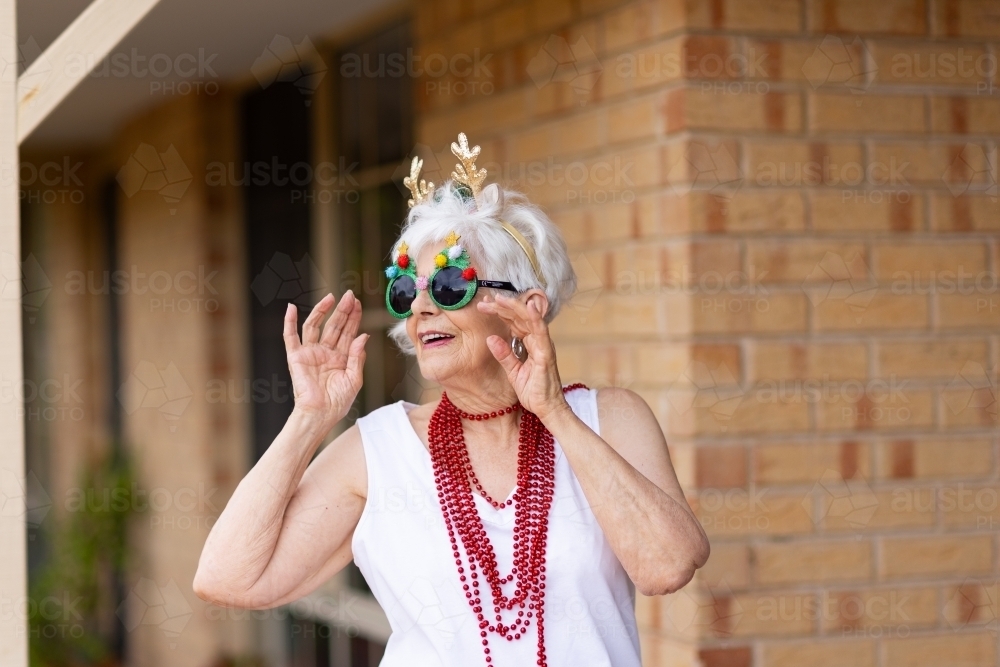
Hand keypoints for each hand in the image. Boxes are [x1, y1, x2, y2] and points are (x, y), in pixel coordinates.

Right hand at [283, 291, 367, 429]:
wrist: (321, 415)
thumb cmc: (338, 402)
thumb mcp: (355, 379)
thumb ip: (358, 356)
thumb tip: (363, 336)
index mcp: (341, 357)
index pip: (348, 332)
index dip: (353, 317)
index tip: (357, 303)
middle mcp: (326, 352)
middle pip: (334, 325)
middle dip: (342, 310)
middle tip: (349, 296)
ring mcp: (310, 353)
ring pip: (315, 326)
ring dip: (322, 311)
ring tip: (330, 298)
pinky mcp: (296, 358)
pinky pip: (290, 337)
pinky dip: (289, 323)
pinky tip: (291, 308)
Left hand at [477, 294, 569, 420]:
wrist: (547, 409)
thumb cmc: (534, 391)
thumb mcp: (513, 371)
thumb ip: (504, 354)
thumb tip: (490, 338)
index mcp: (530, 343)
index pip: (514, 322)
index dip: (500, 311)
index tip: (485, 305)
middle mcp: (538, 340)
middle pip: (520, 317)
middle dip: (502, 307)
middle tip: (484, 301)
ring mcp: (543, 345)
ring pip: (529, 319)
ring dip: (514, 307)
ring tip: (499, 299)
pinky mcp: (546, 353)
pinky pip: (541, 332)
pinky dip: (536, 318)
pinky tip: (528, 307)